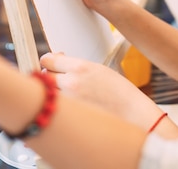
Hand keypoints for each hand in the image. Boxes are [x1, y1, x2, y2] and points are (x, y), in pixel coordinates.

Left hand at [40, 52, 166, 129]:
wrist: (134, 115)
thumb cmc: (121, 93)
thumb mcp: (99, 70)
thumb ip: (77, 67)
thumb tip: (60, 63)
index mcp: (80, 67)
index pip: (48, 60)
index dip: (47, 61)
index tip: (48, 63)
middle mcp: (71, 82)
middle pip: (43, 76)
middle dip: (48, 77)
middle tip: (54, 80)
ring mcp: (69, 101)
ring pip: (47, 94)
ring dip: (51, 93)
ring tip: (62, 95)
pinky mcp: (71, 117)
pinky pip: (55, 109)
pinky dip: (57, 108)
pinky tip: (66, 108)